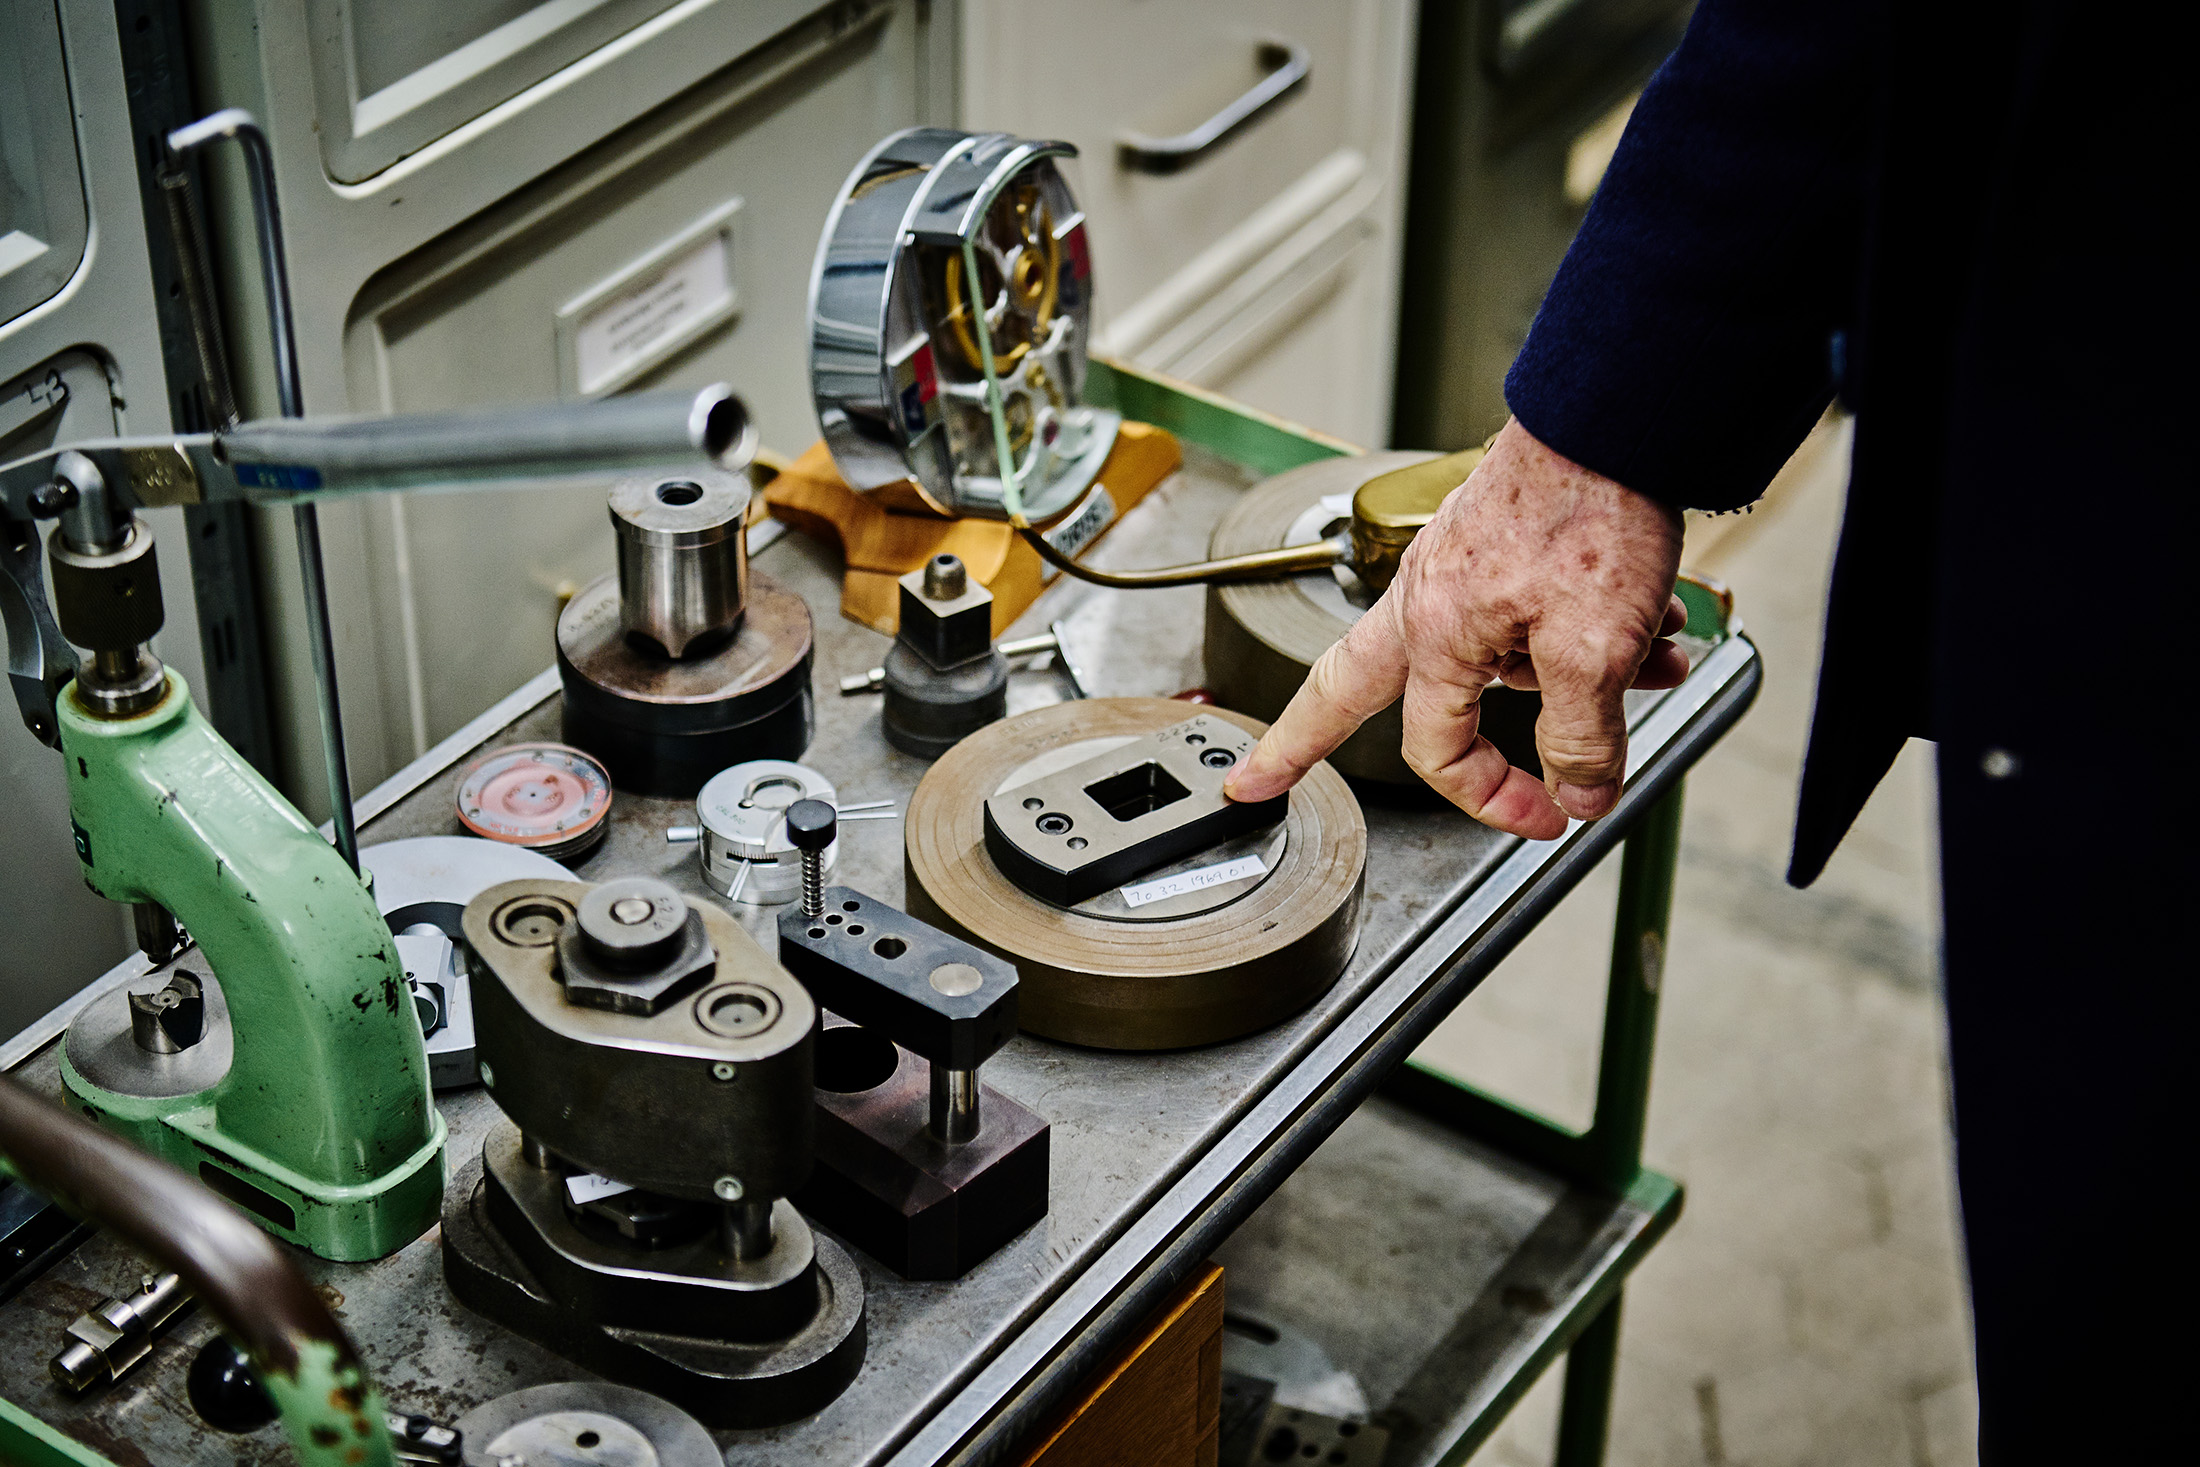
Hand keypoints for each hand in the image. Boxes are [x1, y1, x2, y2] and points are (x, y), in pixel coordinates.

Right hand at [1224, 418, 1688, 838]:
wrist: (1616, 415)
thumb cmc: (1591, 512)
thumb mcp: (1596, 648)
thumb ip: (1583, 734)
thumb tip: (1581, 792)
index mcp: (1434, 634)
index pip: (1438, 748)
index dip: (1492, 797)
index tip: (1543, 819)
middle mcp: (1427, 601)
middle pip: (1349, 688)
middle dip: (1303, 737)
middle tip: (1260, 774)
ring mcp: (1456, 569)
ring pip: (1491, 655)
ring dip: (1569, 676)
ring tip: (1645, 668)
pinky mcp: (1498, 545)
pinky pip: (1533, 611)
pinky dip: (1593, 629)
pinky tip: (1655, 628)